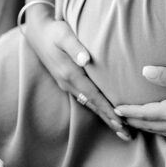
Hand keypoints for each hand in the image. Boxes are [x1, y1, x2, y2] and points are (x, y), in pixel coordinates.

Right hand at [22, 9, 130, 141]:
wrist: (37, 31)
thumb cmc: (55, 30)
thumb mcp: (64, 34)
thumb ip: (76, 46)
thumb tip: (86, 60)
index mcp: (70, 74)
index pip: (94, 96)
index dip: (108, 110)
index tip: (122, 123)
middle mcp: (69, 83)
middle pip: (93, 105)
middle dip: (110, 121)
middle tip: (128, 136)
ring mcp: (68, 83)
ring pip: (90, 104)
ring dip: (105, 117)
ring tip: (121, 130)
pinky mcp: (68, 80)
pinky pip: (86, 98)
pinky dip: (98, 107)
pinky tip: (106, 113)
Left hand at [114, 66, 165, 139]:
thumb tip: (145, 71)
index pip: (142, 113)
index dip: (127, 111)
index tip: (114, 108)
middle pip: (146, 125)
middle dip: (130, 121)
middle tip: (117, 118)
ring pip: (156, 131)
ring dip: (142, 126)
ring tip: (132, 121)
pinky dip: (156, 129)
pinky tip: (158, 125)